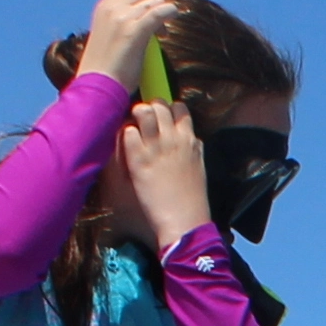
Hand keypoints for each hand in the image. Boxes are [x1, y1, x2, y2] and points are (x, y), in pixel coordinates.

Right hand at [80, 0, 175, 93]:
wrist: (99, 85)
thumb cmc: (107, 66)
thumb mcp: (108, 33)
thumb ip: (121, 18)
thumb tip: (143, 11)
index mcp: (105, 5)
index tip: (153, 5)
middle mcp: (112, 7)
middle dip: (157, 2)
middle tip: (159, 23)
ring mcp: (123, 17)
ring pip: (155, 0)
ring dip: (163, 14)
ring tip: (161, 33)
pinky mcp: (134, 30)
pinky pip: (159, 11)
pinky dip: (169, 12)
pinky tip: (172, 18)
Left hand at [116, 99, 208, 246]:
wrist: (184, 220)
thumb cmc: (193, 198)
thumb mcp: (199, 166)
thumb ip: (194, 147)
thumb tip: (191, 137)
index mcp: (190, 140)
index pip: (179, 108)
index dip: (168, 110)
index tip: (162, 120)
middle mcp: (173, 138)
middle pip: (158, 105)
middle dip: (149, 109)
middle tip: (143, 123)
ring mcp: (155, 147)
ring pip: (143, 111)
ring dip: (136, 116)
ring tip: (134, 129)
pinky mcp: (138, 159)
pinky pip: (127, 132)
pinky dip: (125, 135)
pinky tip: (127, 147)